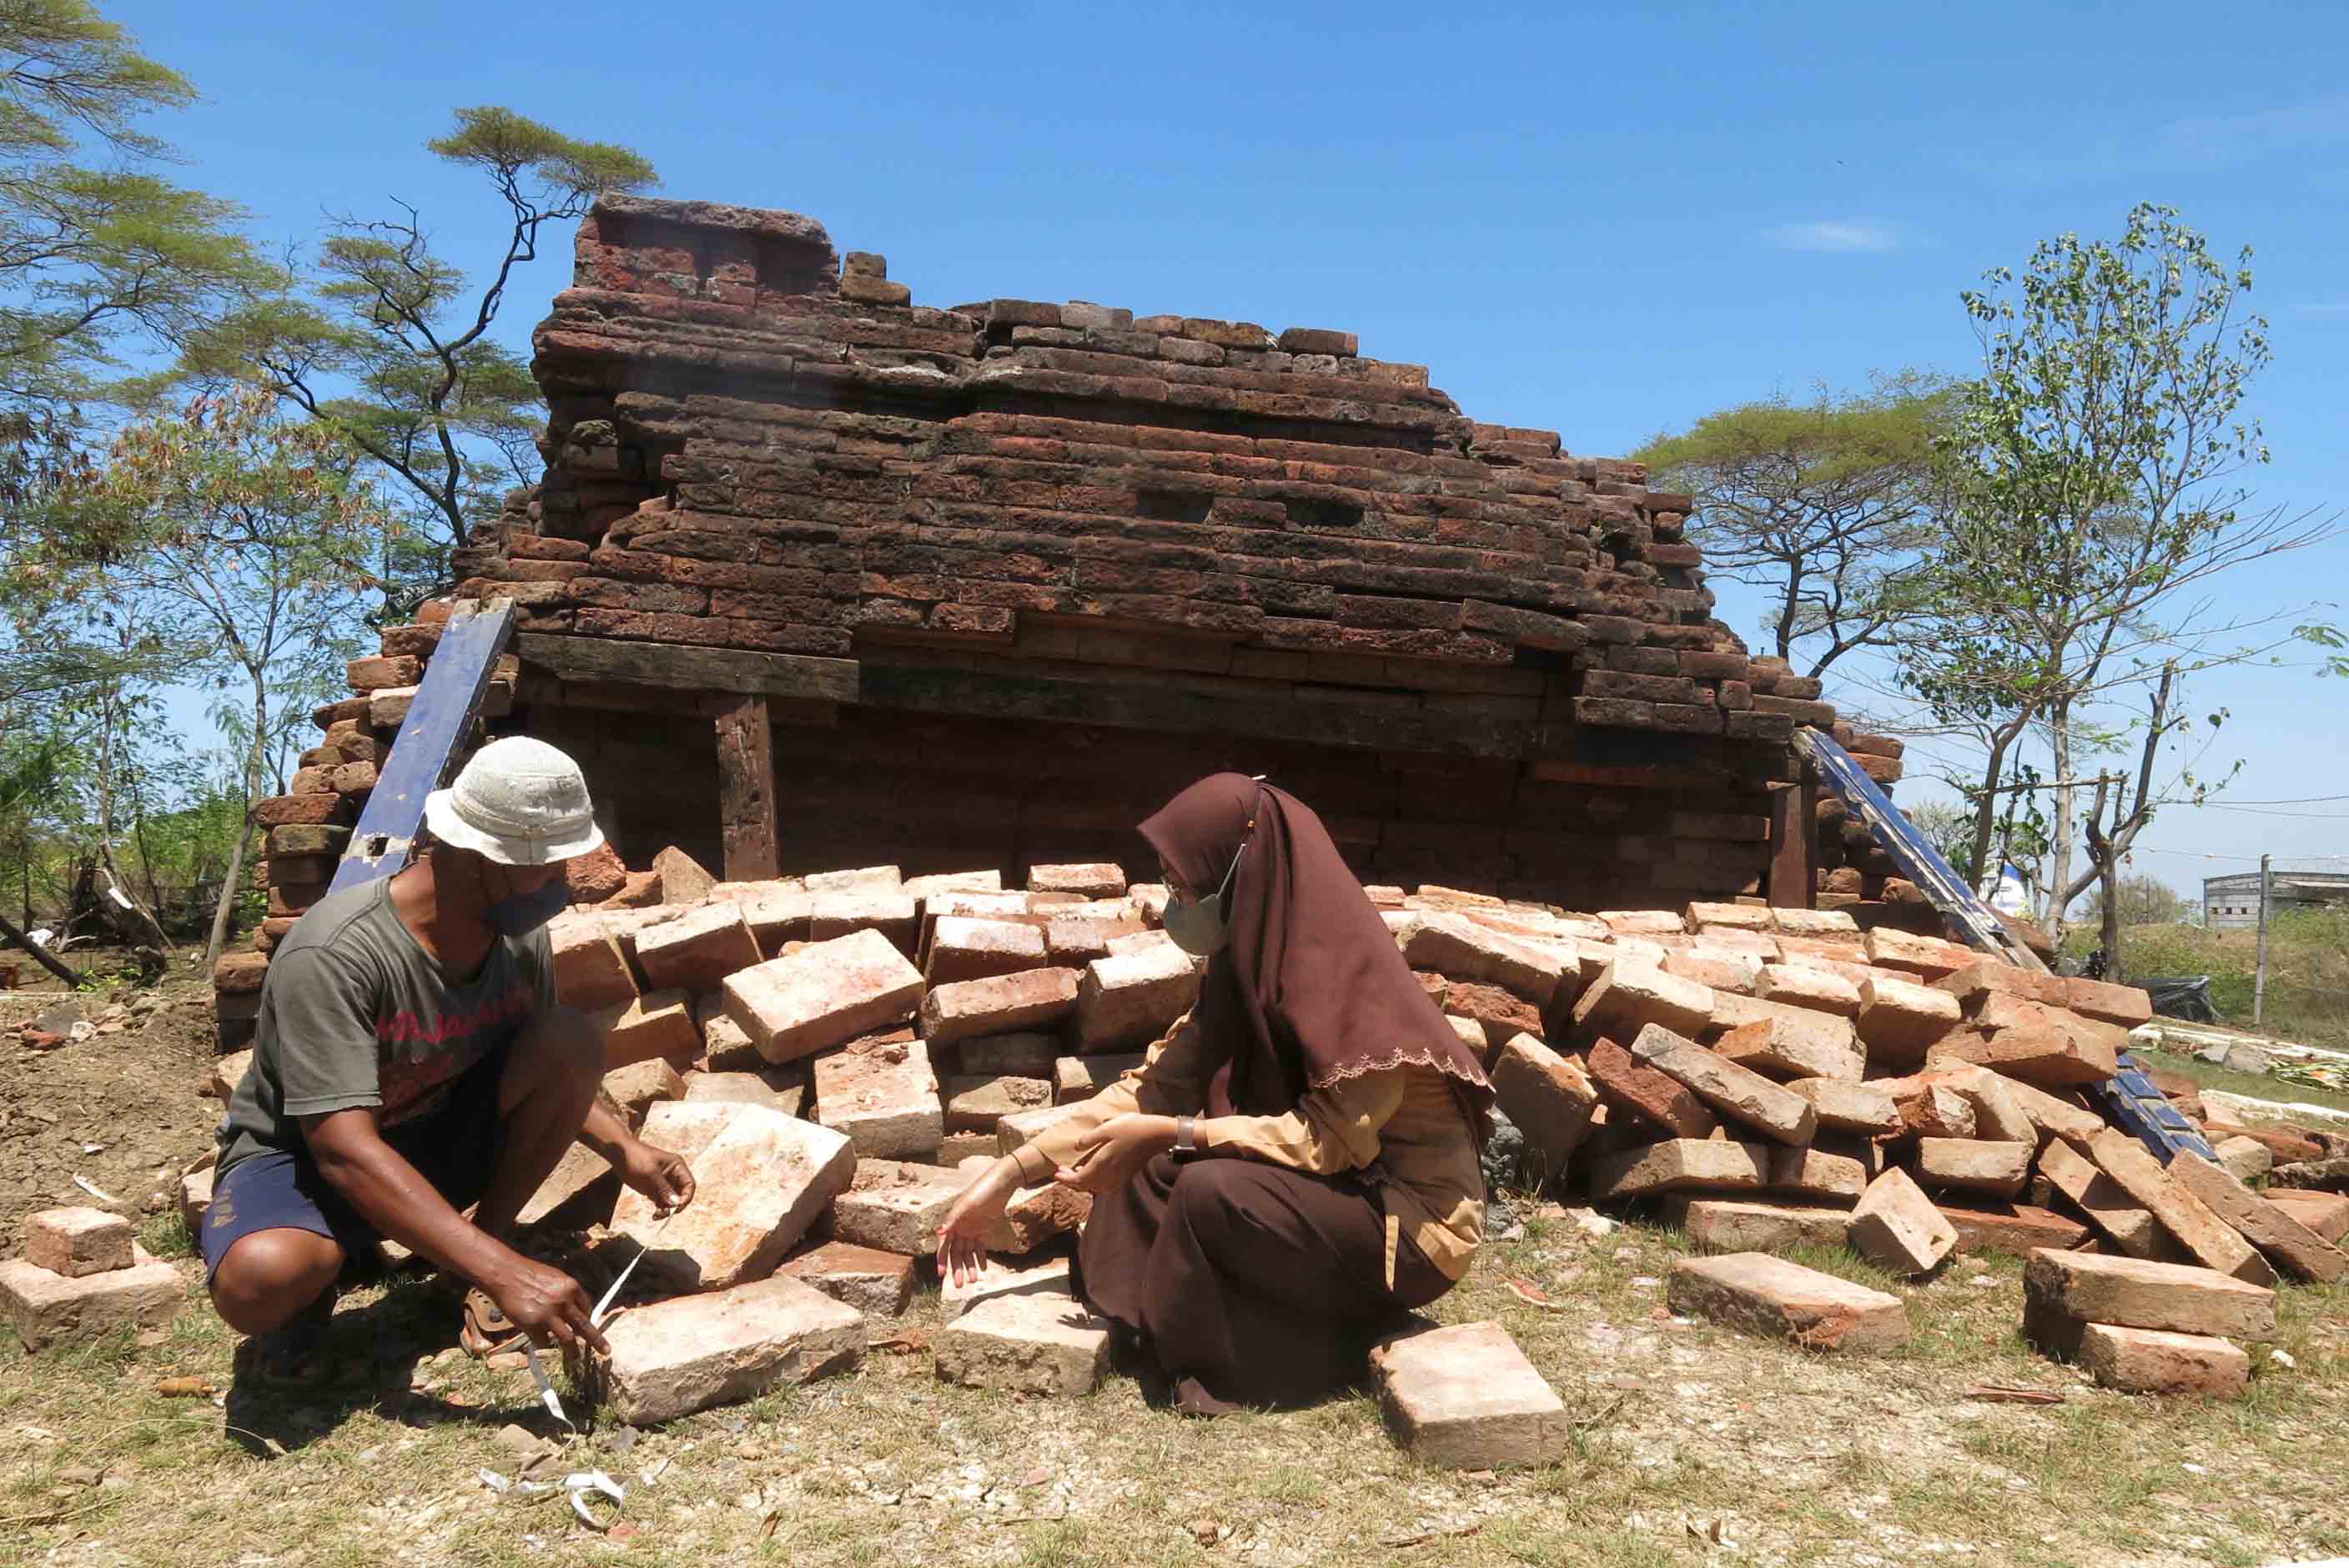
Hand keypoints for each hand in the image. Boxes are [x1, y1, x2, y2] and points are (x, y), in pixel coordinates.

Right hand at [489, 1256, 607, 1355]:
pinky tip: (540, 1342)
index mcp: (571, 1287)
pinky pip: (544, 1342)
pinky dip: (544, 1344)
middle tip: (605, 1351)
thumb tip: (575, 1310)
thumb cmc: (529, 1274)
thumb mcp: (555, 1278)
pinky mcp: (533, 1325)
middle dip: (597, 1341)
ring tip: (576, 1360)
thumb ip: (566, 1294)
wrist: (505, 1274)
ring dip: (573, 1352)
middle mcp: (564, 1302)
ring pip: (568, 1340)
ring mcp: (549, 1315)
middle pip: (585, 1326)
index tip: (587, 1328)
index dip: (587, 1319)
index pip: (587, 1308)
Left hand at [618, 1139, 694, 1212]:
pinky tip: (654, 1214)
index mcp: (677, 1167)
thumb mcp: (650, 1173)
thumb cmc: (636, 1158)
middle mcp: (673, 1175)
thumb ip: (664, 1188)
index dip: (686, 1197)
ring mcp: (664, 1183)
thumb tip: (676, 1203)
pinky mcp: (655, 1189)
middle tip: (664, 1214)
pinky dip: (660, 1209)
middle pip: (682, 1195)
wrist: (619, 1155)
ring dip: (667, 1209)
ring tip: (657, 1215)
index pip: (689, 1185)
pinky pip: (662, 1202)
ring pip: (672, 1200)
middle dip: (675, 1206)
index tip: (677, 1208)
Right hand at [936, 1159, 1019, 1288]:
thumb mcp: (967, 1205)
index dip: (942, 1260)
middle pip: (956, 1252)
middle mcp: (960, 1227)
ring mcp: (971, 1229)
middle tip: (959, 1285)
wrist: (1000, 1184)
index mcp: (953, 1221)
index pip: (944, 1245)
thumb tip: (940, 1231)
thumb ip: (954, 1219)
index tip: (941, 1275)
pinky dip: (981, 1258)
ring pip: (968, 1252)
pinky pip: (980, 1247)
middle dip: (957, 1269)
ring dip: (970, 1266)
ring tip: (973, 1281)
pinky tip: (983, 1269)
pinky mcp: (983, 1229)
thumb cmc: (982, 1191)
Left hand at [1055, 1113, 1179, 1194]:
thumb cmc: (1131, 1128)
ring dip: (1082, 1182)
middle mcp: (1109, 1176)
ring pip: (1094, 1188)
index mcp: (1101, 1165)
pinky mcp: (1125, 1177)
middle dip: (1071, 1180)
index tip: (1056, 1171)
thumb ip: (1089, 1139)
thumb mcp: (1106, 1128)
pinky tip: (1093, 1171)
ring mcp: (1118, 1178)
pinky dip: (1094, 1182)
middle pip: (1085, 1186)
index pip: (1078, 1180)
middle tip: (1062, 1171)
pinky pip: (1104, 1186)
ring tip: (1075, 1171)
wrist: (1157, 1135)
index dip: (1065, 1178)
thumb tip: (1076, 1147)